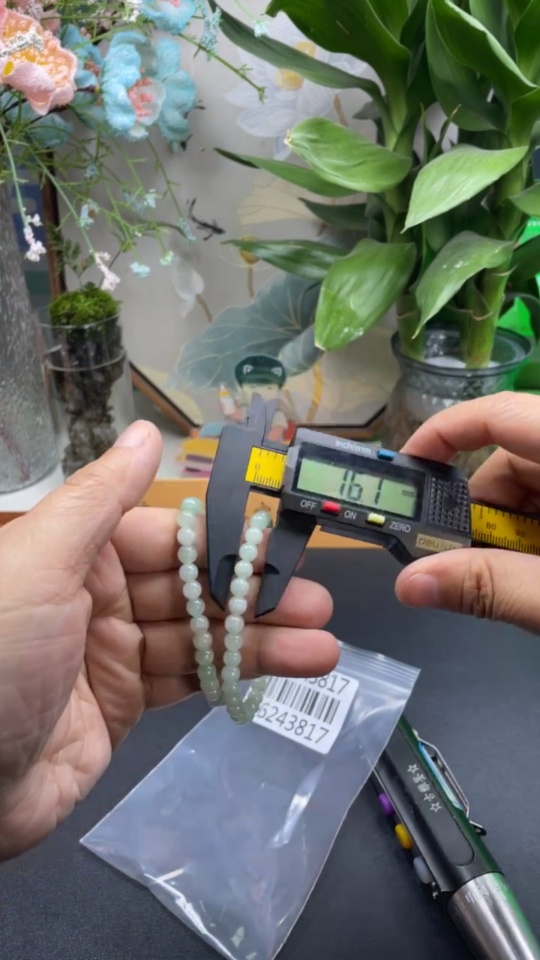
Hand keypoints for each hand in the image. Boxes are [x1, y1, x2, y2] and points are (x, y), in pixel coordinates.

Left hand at [0, 421, 336, 860]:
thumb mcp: (39, 562)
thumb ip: (101, 498)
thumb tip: (147, 433)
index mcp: (76, 551)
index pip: (166, 533)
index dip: (223, 538)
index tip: (280, 539)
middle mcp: (97, 594)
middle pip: (190, 585)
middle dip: (252, 592)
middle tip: (315, 597)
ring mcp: (112, 652)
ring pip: (199, 635)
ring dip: (260, 637)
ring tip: (322, 643)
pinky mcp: (122, 705)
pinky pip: (189, 679)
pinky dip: (238, 674)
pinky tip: (290, 668)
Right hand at [395, 392, 539, 631]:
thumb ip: (490, 586)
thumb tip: (410, 583)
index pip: (500, 414)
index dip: (446, 433)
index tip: (406, 473)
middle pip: (511, 460)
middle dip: (477, 514)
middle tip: (464, 566)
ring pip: (529, 488)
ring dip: (507, 534)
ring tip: (515, 584)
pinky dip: (532, 537)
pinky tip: (534, 575)